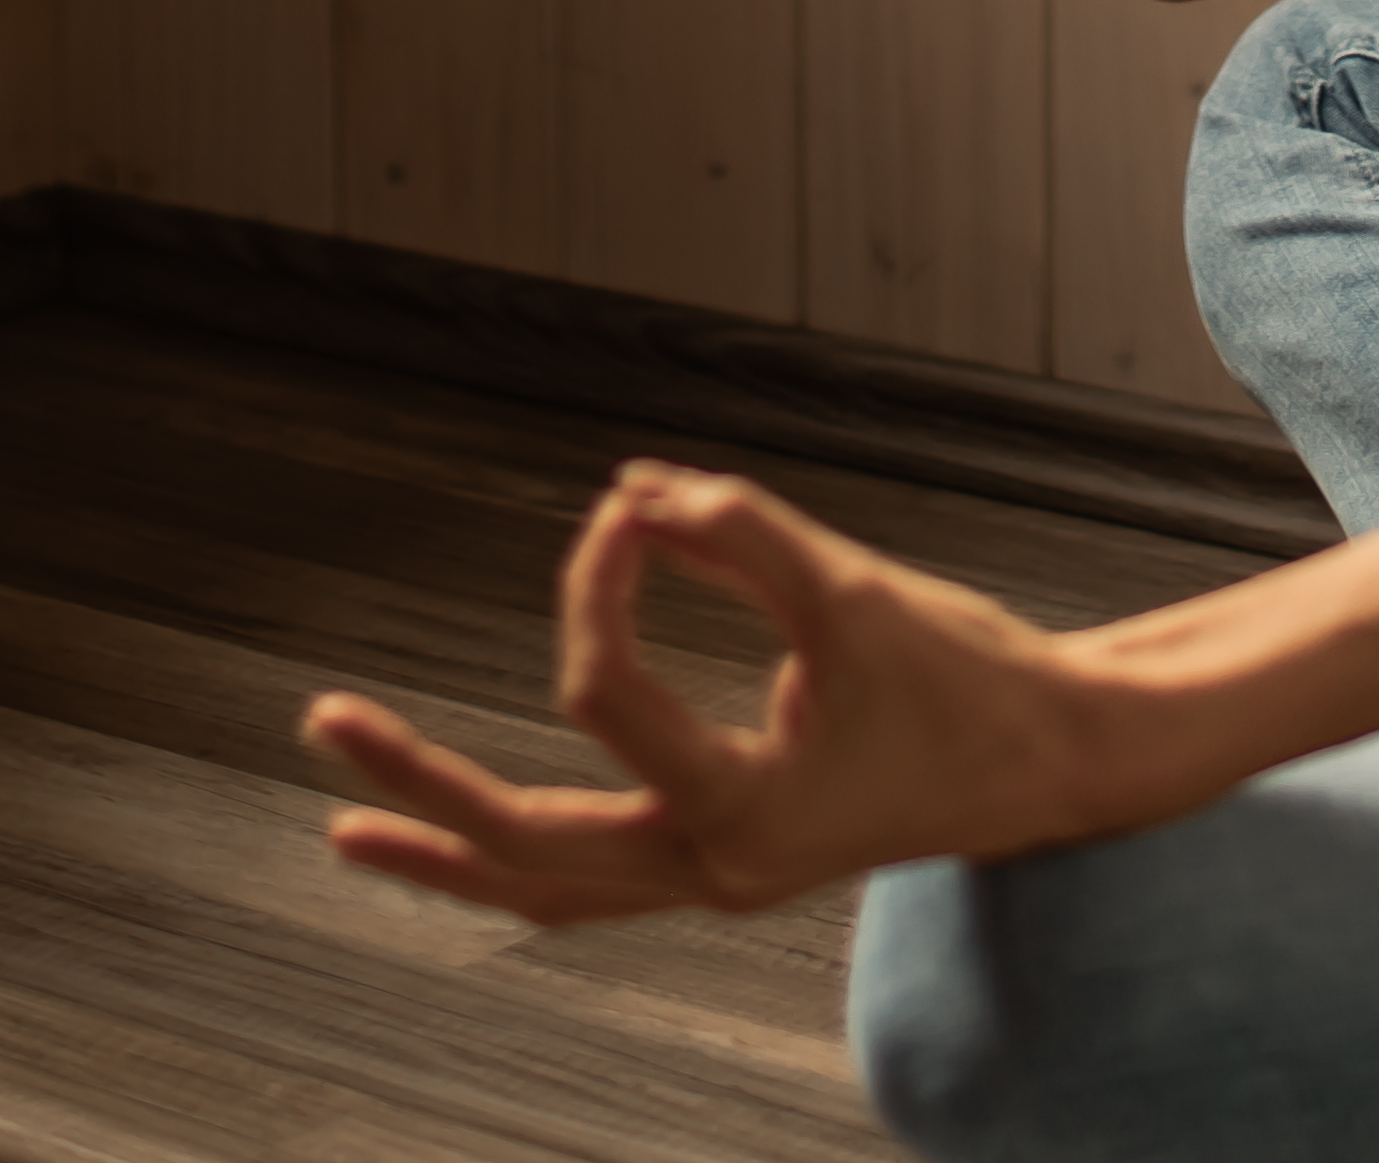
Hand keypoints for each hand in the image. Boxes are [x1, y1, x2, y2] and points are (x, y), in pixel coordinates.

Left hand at [303, 462, 1158, 922]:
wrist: (1053, 762)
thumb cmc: (968, 679)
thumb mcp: (857, 592)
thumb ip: (742, 535)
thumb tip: (635, 486)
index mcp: (746, 815)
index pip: (609, 693)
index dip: (601, 581)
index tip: (629, 510)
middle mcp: (717, 870)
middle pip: (530, 850)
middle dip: (420, 789)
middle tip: (326, 724)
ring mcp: (716, 880)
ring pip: (549, 892)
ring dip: (448, 855)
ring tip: (344, 832)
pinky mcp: (725, 861)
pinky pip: (592, 883)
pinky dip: (518, 861)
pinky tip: (458, 840)